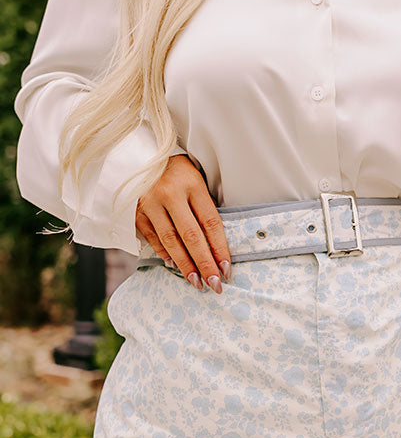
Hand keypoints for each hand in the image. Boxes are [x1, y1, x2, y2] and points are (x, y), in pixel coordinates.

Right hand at [135, 154, 230, 292]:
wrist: (139, 152)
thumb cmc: (176, 169)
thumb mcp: (196, 179)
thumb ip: (204, 207)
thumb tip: (216, 245)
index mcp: (192, 184)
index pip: (211, 223)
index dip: (220, 249)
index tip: (227, 269)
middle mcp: (170, 194)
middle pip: (192, 236)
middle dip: (205, 264)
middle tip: (215, 285)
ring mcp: (150, 203)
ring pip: (171, 241)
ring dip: (185, 265)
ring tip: (197, 283)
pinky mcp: (135, 211)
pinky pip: (153, 238)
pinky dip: (165, 254)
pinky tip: (175, 265)